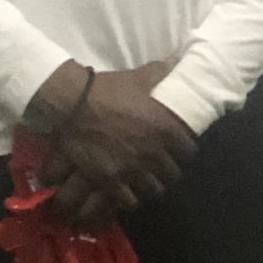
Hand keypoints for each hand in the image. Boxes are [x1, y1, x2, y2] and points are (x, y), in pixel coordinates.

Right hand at [37, 59, 194, 226]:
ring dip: (150, 186)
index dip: (184, 150)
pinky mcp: (111, 181)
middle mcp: (153, 153)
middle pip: (172, 174)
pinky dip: (129, 197)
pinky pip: (129, 200)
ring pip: (153, 190)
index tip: (179, 148)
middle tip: (160, 167)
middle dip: (167, 171)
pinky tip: (126, 190)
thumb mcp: (136, 78)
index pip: (189, 150)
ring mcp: (132, 169)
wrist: (73, 102)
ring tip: (144, 181)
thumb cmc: (107, 89)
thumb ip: (158, 74)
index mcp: (164, 128)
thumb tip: (175, 62)